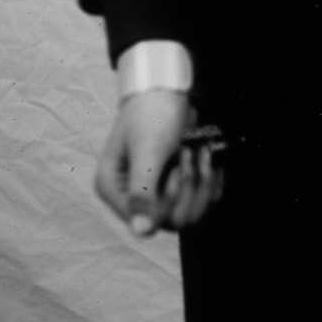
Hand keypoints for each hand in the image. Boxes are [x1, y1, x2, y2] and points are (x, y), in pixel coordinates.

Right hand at [94, 89, 223, 236]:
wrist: (165, 89)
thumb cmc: (151, 114)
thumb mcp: (147, 150)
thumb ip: (142, 191)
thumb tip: (141, 232)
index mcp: (113, 188)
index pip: (144, 221)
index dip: (168, 201)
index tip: (177, 167)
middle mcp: (130, 197)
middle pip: (169, 222)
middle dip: (188, 189)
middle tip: (189, 154)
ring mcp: (153, 194)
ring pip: (186, 216)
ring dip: (200, 184)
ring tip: (199, 152)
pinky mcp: (172, 188)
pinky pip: (197, 204)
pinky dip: (209, 183)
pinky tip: (209, 160)